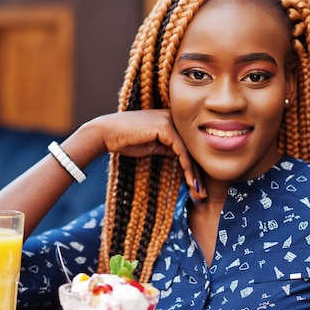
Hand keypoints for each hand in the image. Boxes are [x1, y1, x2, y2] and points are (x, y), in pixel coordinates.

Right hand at [81, 110, 205, 198]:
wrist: (107, 133)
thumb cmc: (126, 139)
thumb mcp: (152, 145)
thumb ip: (167, 148)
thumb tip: (181, 156)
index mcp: (171, 119)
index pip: (187, 145)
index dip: (193, 166)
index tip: (196, 186)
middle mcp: (173, 117)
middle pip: (191, 148)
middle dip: (197, 172)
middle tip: (201, 193)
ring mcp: (170, 120)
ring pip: (189, 150)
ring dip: (194, 173)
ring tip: (197, 192)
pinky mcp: (165, 127)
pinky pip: (181, 150)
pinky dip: (186, 167)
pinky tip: (189, 181)